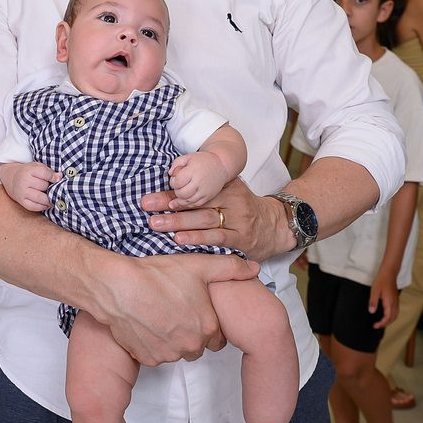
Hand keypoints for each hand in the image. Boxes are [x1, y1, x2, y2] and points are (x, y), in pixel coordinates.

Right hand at [0, 162, 59, 212]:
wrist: (13, 179)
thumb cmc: (29, 173)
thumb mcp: (37, 167)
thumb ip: (49, 171)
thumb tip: (59, 177)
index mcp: (28, 170)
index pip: (45, 174)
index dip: (54, 177)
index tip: (57, 179)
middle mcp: (24, 181)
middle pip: (44, 186)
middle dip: (50, 187)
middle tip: (52, 187)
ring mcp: (22, 192)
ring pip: (41, 198)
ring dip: (49, 198)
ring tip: (52, 196)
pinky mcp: (22, 201)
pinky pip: (35, 207)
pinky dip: (43, 206)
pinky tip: (46, 203)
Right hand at [87, 251, 259, 365]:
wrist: (118, 287)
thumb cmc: (157, 275)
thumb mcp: (198, 265)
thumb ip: (230, 268)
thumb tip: (254, 269)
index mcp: (207, 327)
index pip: (217, 338)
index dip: (207, 323)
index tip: (195, 310)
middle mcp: (190, 345)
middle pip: (197, 347)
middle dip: (190, 333)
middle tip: (176, 310)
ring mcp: (168, 354)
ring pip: (176, 351)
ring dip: (171, 339)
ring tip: (158, 314)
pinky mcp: (147, 358)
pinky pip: (155, 355)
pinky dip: (152, 343)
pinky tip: (145, 323)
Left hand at [144, 178, 293, 262]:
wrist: (276, 225)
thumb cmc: (243, 208)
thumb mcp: (228, 191)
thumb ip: (205, 189)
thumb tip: (170, 182)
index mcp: (225, 185)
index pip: (195, 187)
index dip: (171, 192)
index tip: (150, 196)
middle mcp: (232, 199)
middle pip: (197, 201)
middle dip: (169, 205)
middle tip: (146, 207)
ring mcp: (238, 219)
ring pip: (204, 219)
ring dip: (179, 222)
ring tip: (157, 223)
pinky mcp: (242, 238)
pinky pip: (217, 238)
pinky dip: (198, 239)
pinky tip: (180, 240)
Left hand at [168, 152, 231, 208]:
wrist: (221, 165)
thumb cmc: (202, 160)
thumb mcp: (188, 157)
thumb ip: (176, 163)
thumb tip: (170, 174)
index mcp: (192, 171)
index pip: (177, 183)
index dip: (173, 182)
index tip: (175, 179)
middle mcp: (199, 182)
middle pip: (181, 193)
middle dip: (177, 191)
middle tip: (179, 187)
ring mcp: (204, 191)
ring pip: (188, 201)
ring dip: (180, 200)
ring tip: (177, 198)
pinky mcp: (208, 197)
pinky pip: (196, 204)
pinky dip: (188, 204)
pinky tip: (184, 202)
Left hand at [369, 276, 398, 328]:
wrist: (389, 273)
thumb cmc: (381, 280)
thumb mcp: (374, 291)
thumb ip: (373, 302)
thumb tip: (371, 312)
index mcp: (389, 303)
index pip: (387, 318)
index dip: (381, 323)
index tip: (375, 326)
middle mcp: (394, 303)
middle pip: (393, 318)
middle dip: (385, 324)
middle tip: (377, 326)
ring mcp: (396, 301)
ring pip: (395, 315)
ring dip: (389, 321)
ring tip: (382, 322)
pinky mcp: (396, 299)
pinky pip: (396, 311)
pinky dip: (392, 316)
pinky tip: (386, 315)